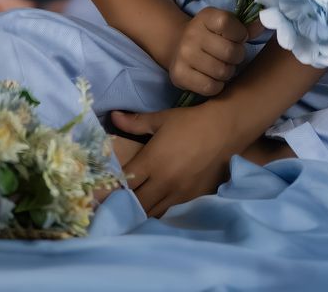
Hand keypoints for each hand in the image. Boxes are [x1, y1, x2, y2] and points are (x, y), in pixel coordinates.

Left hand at [109, 105, 233, 217]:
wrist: (225, 129)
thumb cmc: (190, 122)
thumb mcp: (162, 119)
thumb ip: (135, 122)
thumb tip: (113, 116)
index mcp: (152, 161)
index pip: (125, 183)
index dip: (112, 187)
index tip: (102, 189)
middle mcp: (163, 181)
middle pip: (135, 204)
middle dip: (123, 204)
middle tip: (115, 202)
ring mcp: (179, 193)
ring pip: (151, 212)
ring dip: (140, 211)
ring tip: (132, 208)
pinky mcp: (192, 198)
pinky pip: (169, 212)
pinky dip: (159, 211)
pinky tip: (154, 207)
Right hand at [168, 6, 247, 95]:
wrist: (177, 46)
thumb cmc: (210, 35)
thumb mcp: (225, 24)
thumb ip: (245, 27)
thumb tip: (264, 25)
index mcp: (205, 17)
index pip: (227, 23)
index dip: (239, 34)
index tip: (238, 37)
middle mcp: (191, 34)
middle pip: (229, 51)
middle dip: (237, 56)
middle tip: (232, 56)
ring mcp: (183, 55)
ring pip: (222, 71)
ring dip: (228, 72)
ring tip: (223, 66)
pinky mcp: (179, 75)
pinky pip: (210, 87)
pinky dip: (217, 85)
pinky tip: (214, 77)